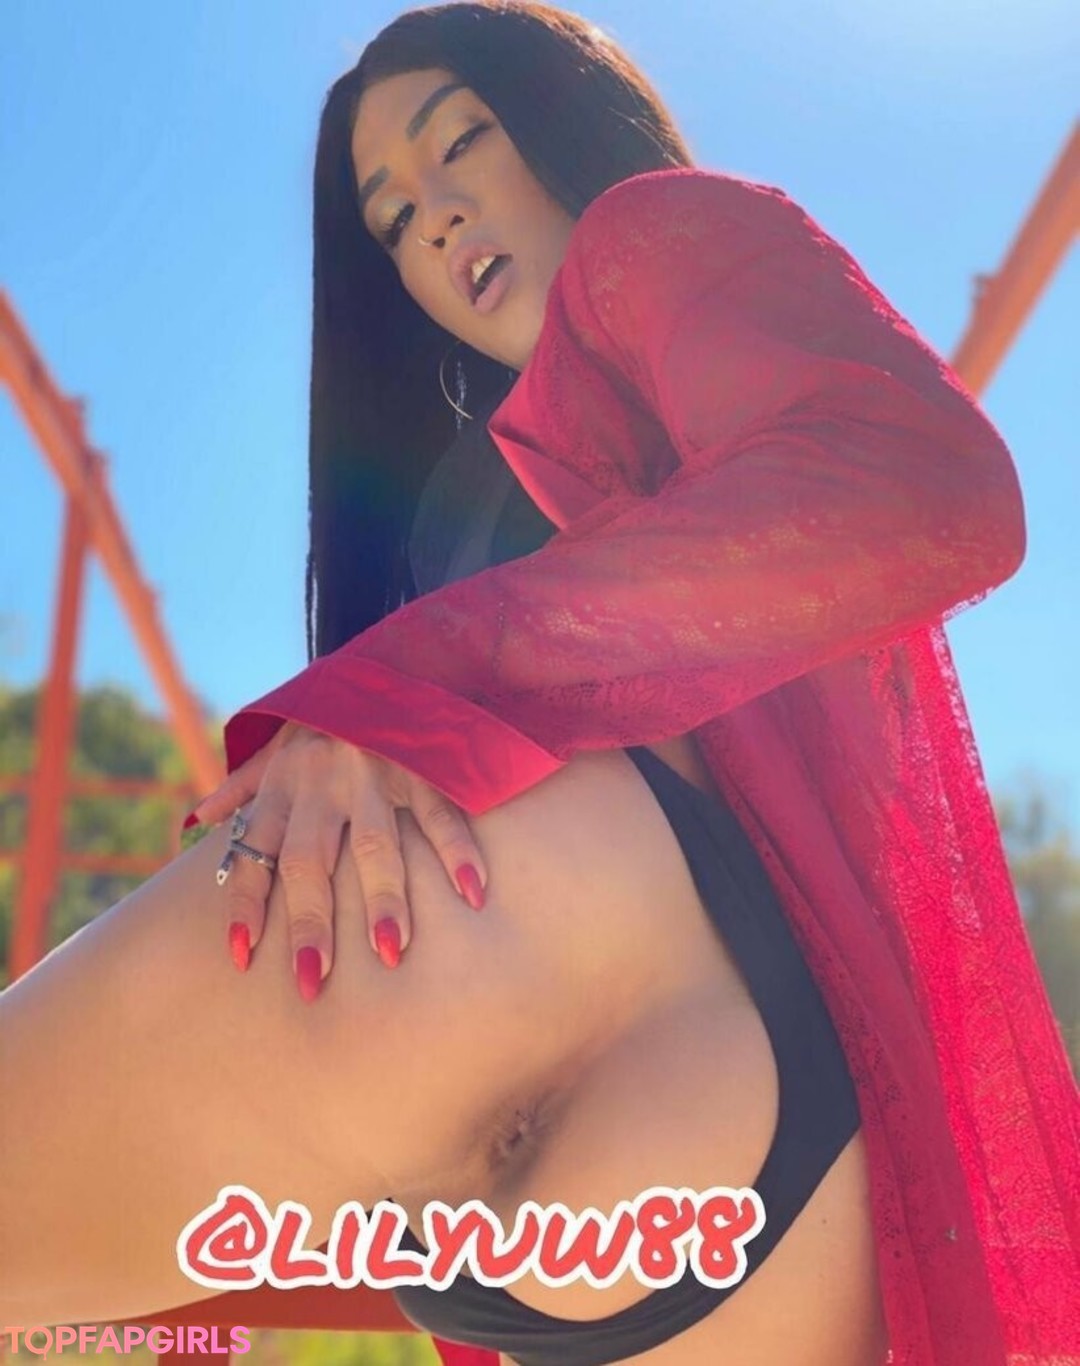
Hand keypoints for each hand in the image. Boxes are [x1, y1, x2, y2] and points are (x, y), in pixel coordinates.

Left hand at [186, 723, 487, 1000]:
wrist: (383, 656)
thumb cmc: (324, 714)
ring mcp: (375, 773)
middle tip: (312, 981)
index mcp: (283, 784)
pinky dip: (457, 851)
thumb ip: (240, 785)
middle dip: (310, 923)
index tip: (240, 957)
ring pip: (375, 843)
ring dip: (383, 898)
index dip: (245, 904)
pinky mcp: (422, 763)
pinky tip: (472, 893)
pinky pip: (441, 812)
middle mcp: (322, 782)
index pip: (254, 852)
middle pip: (308, 861)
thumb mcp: (276, 742)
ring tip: (391, 951)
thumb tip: (195, 822)